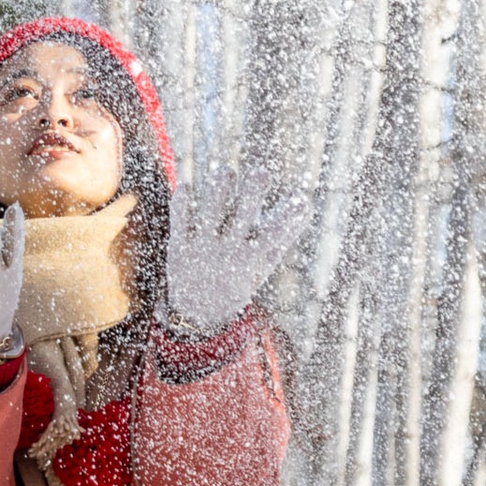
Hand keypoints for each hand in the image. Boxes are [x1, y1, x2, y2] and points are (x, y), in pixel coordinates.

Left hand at [165, 165, 309, 332]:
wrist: (196, 314)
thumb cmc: (235, 283)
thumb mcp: (260, 265)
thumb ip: (282, 235)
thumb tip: (306, 206)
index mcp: (248, 259)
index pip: (271, 236)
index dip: (285, 218)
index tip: (300, 198)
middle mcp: (226, 252)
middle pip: (241, 219)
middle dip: (252, 196)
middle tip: (261, 172)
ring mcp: (201, 248)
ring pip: (210, 215)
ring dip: (218, 192)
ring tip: (225, 171)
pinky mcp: (179, 247)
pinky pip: (179, 223)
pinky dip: (181, 205)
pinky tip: (185, 186)